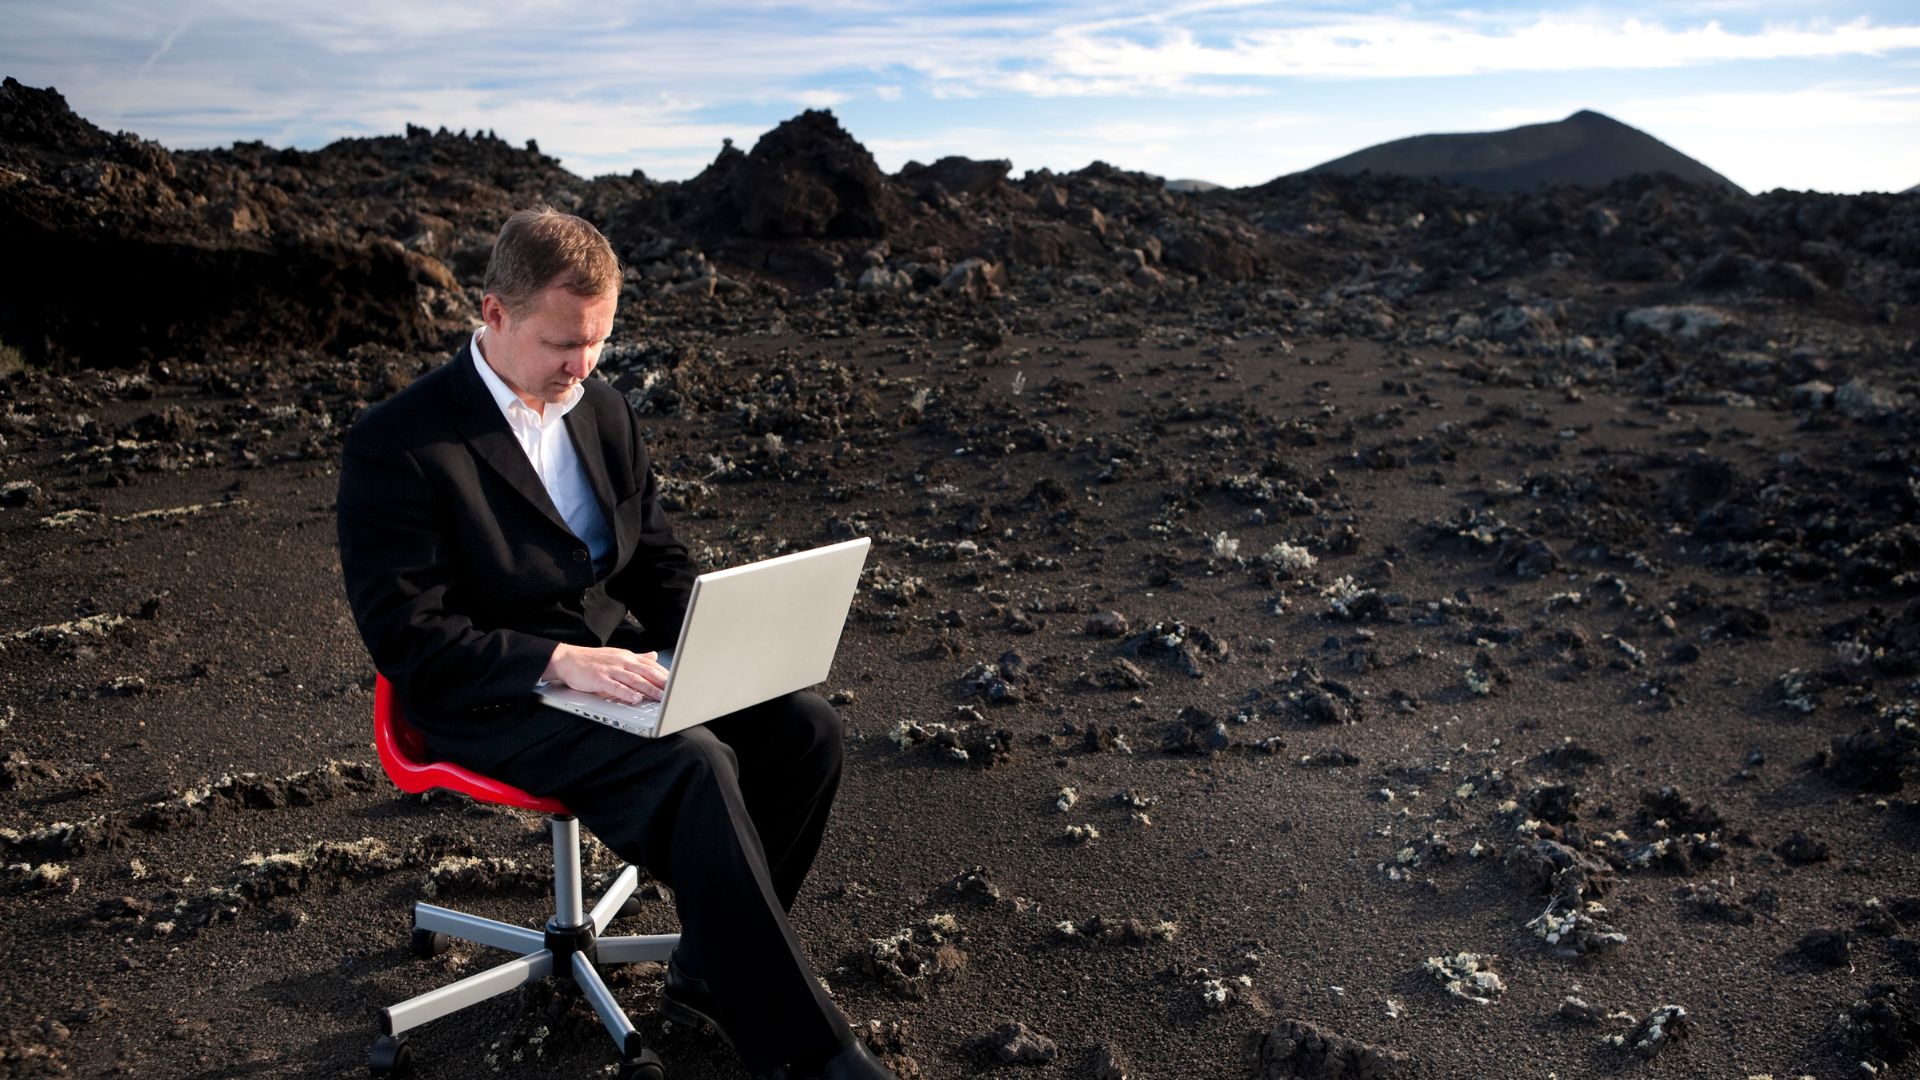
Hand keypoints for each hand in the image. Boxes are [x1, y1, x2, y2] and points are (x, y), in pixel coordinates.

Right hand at [544, 644, 668, 704]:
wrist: (568, 658)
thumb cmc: (593, 660)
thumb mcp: (618, 656)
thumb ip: (637, 658)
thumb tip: (655, 656)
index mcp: (628, 657)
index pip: (651, 665)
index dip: (665, 675)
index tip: (677, 684)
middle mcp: (622, 661)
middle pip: (646, 672)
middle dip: (662, 683)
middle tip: (674, 692)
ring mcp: (611, 670)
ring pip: (634, 680)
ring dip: (649, 689)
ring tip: (661, 698)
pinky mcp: (599, 678)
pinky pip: (616, 687)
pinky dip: (627, 693)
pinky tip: (636, 699)